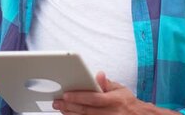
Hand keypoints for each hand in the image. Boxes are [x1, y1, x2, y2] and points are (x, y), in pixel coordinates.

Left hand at [52, 71, 177, 114]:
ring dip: (71, 114)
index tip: (66, 94)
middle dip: (69, 106)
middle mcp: (110, 112)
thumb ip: (107, 83)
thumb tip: (99, 75)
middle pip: (86, 110)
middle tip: (57, 102)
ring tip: (60, 108)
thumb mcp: (120, 89)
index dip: (79, 96)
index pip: (94, 98)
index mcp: (114, 101)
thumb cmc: (127, 103)